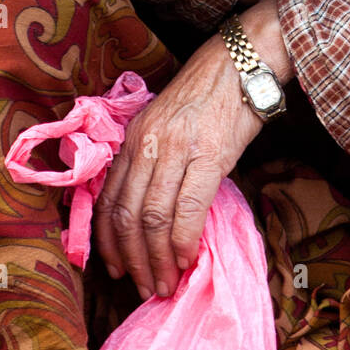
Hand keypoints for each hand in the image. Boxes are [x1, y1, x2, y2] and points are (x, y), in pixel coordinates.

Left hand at [94, 0, 284, 299]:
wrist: (241, 62)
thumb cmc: (208, 93)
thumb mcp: (166, 122)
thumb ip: (154, 159)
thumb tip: (153, 210)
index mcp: (134, 137)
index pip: (109, 198)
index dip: (108, 241)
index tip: (115, 268)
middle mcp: (148, 144)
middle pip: (127, 215)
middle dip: (133, 259)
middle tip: (144, 287)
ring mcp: (176, 149)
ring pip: (153, 218)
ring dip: (158, 259)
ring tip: (166, 283)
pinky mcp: (208, 155)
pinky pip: (188, 208)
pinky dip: (184, 240)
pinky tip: (188, 258)